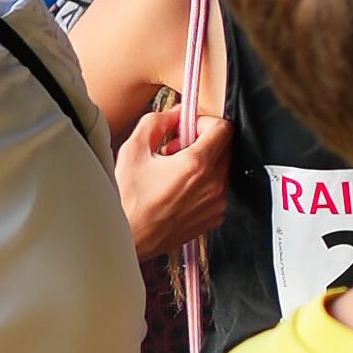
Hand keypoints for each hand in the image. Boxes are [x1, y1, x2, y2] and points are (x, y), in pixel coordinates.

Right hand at [114, 98, 232, 259]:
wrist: (129, 237)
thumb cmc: (128, 200)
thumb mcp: (133, 150)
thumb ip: (156, 122)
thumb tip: (174, 114)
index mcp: (197, 166)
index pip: (223, 128)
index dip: (203, 122)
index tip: (187, 129)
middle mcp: (213, 185)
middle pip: (225, 147)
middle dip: (202, 141)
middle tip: (175, 150)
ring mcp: (217, 203)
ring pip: (222, 168)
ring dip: (203, 163)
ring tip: (175, 171)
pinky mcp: (215, 217)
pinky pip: (219, 189)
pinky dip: (204, 183)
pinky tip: (179, 188)